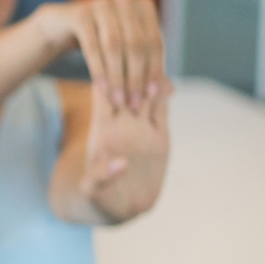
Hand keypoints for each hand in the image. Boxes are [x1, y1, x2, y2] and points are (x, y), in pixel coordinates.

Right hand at [36, 0, 167, 113]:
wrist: (61, 27)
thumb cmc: (100, 41)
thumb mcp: (126, 50)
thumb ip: (146, 66)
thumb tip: (171, 90)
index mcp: (143, 5)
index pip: (154, 42)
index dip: (154, 70)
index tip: (152, 96)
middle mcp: (124, 0)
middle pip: (136, 44)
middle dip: (136, 77)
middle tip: (134, 102)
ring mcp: (101, 3)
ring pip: (114, 46)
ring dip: (117, 77)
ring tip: (118, 100)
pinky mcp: (79, 13)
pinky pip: (92, 46)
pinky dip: (98, 69)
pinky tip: (101, 88)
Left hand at [80, 74, 169, 222]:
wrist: (123, 207)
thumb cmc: (101, 199)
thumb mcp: (95, 191)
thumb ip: (103, 178)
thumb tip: (120, 165)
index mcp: (103, 130)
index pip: (102, 93)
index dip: (107, 76)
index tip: (114, 63)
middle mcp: (122, 123)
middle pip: (126, 85)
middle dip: (132, 69)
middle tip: (140, 56)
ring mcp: (141, 127)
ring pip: (147, 93)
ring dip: (152, 79)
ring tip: (156, 67)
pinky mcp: (159, 135)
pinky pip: (162, 109)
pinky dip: (165, 95)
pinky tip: (169, 87)